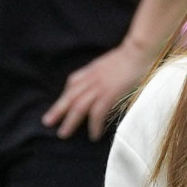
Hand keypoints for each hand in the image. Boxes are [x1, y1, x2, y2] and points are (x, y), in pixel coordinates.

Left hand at [43, 39, 159, 137]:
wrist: (139, 51)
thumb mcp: (112, 63)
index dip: (65, 95)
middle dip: (57, 110)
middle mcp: (91, 78)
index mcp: (92, 70)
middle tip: (47, 122)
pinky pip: (97, 112)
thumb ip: (105, 73)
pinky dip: (93, 125)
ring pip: (78, 106)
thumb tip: (108, 82)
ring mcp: (99, 86)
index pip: (73, 82)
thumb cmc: (131, 57)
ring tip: (63, 133)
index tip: (61, 106)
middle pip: (70, 96)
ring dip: (70, 121)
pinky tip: (93, 135)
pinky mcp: (109, 93)